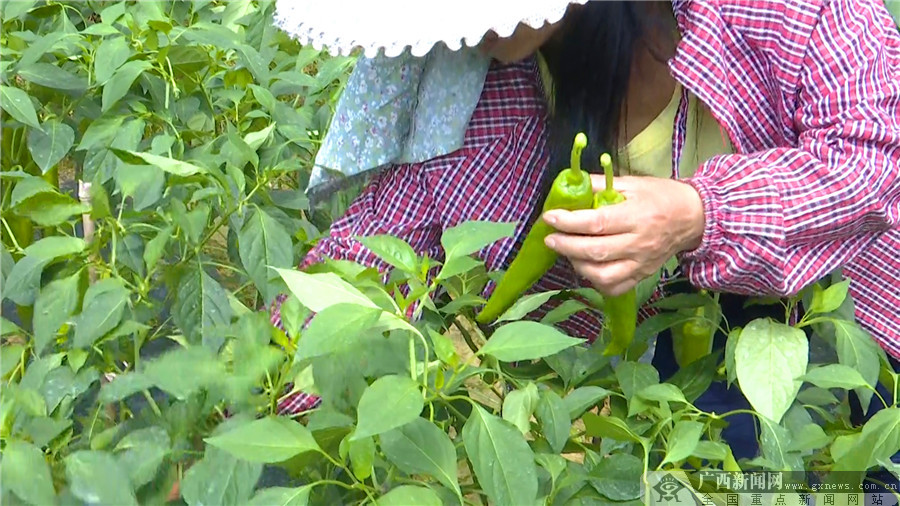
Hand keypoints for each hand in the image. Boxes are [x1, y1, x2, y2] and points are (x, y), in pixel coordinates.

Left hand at [543, 175, 704, 295]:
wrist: (693, 217)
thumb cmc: (661, 197)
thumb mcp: (633, 183)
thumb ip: (602, 184)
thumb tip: (572, 183)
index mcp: (637, 216)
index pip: (597, 223)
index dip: (569, 222)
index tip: (550, 217)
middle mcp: (639, 243)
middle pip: (596, 252)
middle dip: (566, 246)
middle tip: (550, 239)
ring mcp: (641, 263)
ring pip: (603, 276)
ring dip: (578, 266)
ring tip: (568, 252)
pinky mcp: (642, 275)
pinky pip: (615, 288)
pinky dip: (596, 282)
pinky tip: (587, 268)